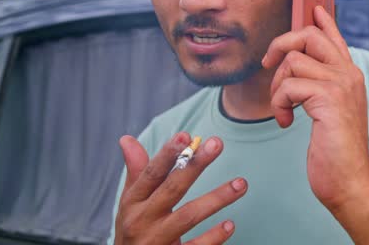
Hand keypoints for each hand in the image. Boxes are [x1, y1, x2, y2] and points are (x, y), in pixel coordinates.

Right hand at [114, 133, 247, 244]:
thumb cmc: (134, 226)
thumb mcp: (130, 202)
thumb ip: (137, 171)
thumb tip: (127, 138)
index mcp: (133, 202)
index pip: (151, 174)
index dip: (168, 154)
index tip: (187, 135)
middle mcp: (142, 221)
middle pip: (172, 190)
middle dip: (194, 166)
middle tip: (217, 143)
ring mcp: (157, 241)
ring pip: (188, 217)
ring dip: (216, 199)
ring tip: (241, 183)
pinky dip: (213, 237)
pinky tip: (230, 224)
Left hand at [262, 6, 368, 213]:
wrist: (350, 181)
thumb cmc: (335, 151)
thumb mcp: (329, 112)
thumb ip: (319, 86)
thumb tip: (299, 67)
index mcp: (350, 75)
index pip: (334, 36)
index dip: (322, 19)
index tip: (313, 8)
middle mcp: (348, 73)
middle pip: (309, 35)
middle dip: (280, 46)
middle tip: (269, 67)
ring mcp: (341, 84)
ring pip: (292, 60)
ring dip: (277, 87)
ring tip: (283, 110)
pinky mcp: (329, 98)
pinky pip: (288, 85)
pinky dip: (279, 104)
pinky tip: (288, 122)